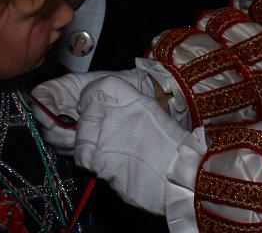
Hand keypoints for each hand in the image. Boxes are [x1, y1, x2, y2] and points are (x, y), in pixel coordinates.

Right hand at [30, 69, 151, 153]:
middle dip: (57, 131)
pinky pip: (69, 151)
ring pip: (55, 140)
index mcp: (64, 88)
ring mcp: (68, 126)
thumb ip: (88, 94)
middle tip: (74, 134)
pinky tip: (91, 146)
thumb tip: (76, 111)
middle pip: (44, 123)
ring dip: (67, 142)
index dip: (40, 108)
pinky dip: (77, 150)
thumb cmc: (124, 85)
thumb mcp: (106, 82)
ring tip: (86, 138)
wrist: (141, 100)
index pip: (40, 96)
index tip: (50, 119)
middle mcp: (61, 107)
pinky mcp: (78, 142)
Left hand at [74, 76, 187, 213]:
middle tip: (100, 136)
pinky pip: (82, 158)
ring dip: (87, 144)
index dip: (91, 97)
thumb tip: (108, 109)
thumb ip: (129, 107)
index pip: (99, 86)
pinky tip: (105, 167)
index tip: (91, 106)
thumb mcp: (152, 114)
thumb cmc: (171, 148)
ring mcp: (105, 135)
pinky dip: (90, 164)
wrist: (179, 176)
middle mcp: (116, 112)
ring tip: (105, 154)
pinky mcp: (98, 160)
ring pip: (81, 135)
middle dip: (88, 123)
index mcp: (133, 98)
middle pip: (87, 111)